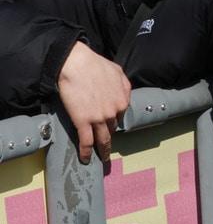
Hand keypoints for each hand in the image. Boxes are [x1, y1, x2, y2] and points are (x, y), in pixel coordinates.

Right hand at [57, 42, 130, 163]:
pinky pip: (86, 141)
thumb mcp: (118, 73)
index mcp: (123, 101)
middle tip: (107, 146)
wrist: (77, 65)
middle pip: (112, 128)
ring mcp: (99, 118)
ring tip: (101, 158)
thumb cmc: (96, 65)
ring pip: (102, 138)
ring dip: (102, 149)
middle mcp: (114, 112)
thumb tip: (123, 95)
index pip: (120, 116)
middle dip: (109, 136)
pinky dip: (86, 152)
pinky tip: (85, 158)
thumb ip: (124, 86)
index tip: (109, 126)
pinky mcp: (83, 122)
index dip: (114, 120)